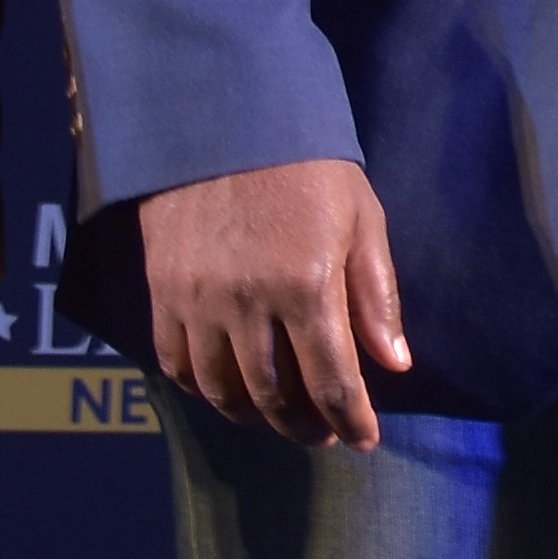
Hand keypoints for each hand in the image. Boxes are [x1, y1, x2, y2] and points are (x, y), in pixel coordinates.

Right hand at [141, 160, 410, 446]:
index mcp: (306, 284)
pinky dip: (202, 389)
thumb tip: (394, 364)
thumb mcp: (360, 217)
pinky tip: (226, 390)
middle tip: (323, 433)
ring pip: (222, 390)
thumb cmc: (306, 166)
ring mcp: (198, 301)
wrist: (224, 118)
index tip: (364, 439)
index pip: (331, 381)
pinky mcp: (163, 292)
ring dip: (254, 417)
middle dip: (304, 426)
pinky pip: (176, 363)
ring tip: (278, 418)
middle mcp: (247, 303)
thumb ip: (375, 294)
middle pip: (273, 397)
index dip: (351, 420)